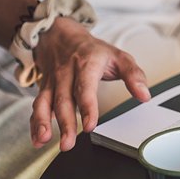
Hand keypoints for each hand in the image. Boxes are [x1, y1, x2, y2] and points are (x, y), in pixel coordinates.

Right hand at [29, 17, 150, 150]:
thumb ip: (134, 75)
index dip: (87, 107)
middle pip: (63, 100)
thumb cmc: (92, 50)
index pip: (86, 88)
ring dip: (43, 123)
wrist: (61, 35)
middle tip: (68, 143)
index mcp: (86, 65)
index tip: (89, 125)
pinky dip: (35, 123)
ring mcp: (53, 82)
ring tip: (45, 140)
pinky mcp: (43, 89)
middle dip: (64, 123)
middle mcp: (66, 74)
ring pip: (45, 103)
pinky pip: (37, 106)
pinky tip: (38, 139)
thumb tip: (144, 95)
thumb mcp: (119, 57)